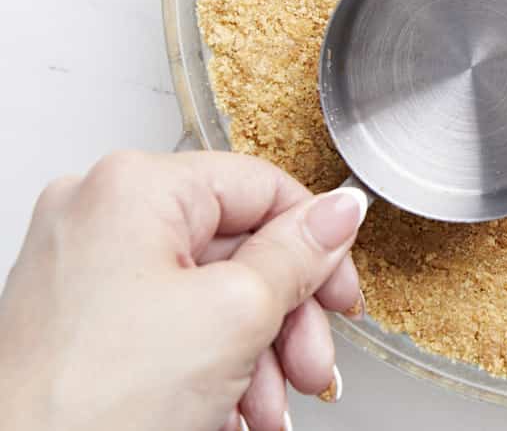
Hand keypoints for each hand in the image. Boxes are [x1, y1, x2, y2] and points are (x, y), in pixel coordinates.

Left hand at [0, 151, 367, 430]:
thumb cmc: (93, 407)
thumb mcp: (236, 315)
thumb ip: (300, 253)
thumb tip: (341, 210)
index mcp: (134, 186)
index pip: (263, 186)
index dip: (316, 244)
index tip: (341, 293)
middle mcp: (98, 211)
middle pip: (239, 247)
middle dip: (285, 320)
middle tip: (311, 365)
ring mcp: (81, 266)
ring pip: (209, 292)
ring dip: (256, 355)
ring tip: (269, 409)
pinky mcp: (76, 317)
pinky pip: (170, 322)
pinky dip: (210, 365)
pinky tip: (230, 412)